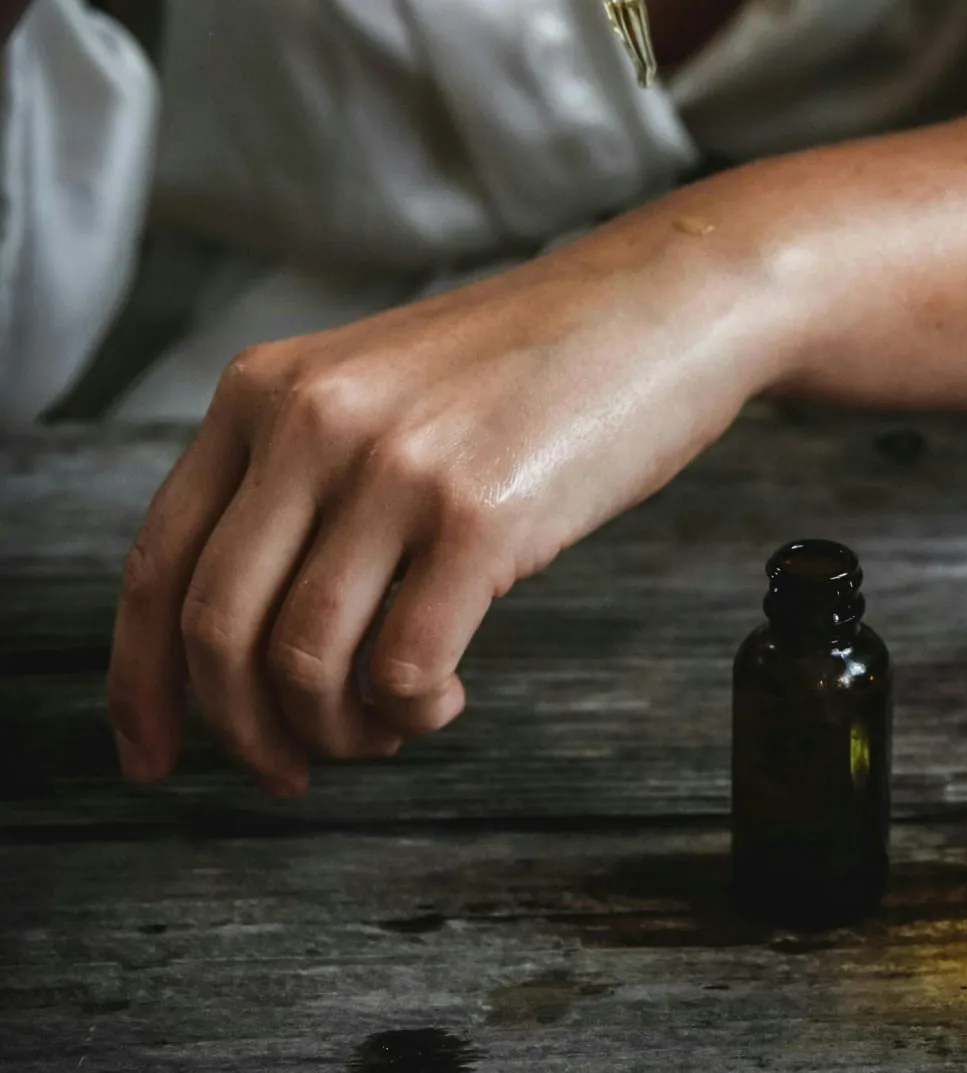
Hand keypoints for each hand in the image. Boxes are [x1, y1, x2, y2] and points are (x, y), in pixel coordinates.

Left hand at [106, 213, 784, 794]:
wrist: (661, 304)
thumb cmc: (533, 364)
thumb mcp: (379, 393)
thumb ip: (304, 481)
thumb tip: (263, 639)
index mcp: (265, 391)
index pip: (156, 562)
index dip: (141, 682)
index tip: (153, 752)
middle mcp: (310, 423)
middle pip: (216, 628)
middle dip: (242, 732)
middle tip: (290, 770)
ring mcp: (395, 467)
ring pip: (303, 660)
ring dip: (335, 731)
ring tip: (386, 728)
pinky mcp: (480, 516)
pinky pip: (401, 667)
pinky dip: (410, 710)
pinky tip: (443, 696)